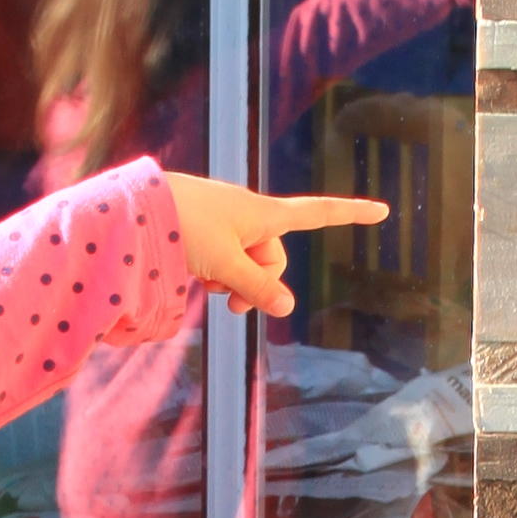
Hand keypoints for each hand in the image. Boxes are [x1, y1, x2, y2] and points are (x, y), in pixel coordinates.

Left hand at [161, 172, 382, 320]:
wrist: (134, 209)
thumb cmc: (184, 227)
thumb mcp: (226, 263)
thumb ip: (257, 287)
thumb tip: (286, 307)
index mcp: (263, 213)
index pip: (318, 212)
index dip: (350, 214)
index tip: (382, 210)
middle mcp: (248, 213)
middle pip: (273, 255)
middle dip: (259, 282)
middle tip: (231, 306)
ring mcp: (225, 220)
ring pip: (245, 260)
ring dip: (234, 280)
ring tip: (208, 288)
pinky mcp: (203, 227)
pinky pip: (223, 255)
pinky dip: (216, 271)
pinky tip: (195, 277)